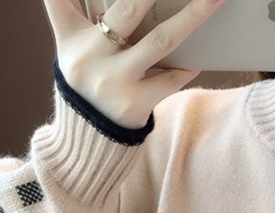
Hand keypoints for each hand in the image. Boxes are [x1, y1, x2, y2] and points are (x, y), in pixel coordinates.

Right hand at [41, 0, 230, 128]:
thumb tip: (112, 1)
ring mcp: (115, 81)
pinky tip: (201, 55)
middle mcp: (90, 56)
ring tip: (214, 0)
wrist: (89, 136)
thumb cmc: (88, 78)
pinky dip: (188, 65)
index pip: (60, 0)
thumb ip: (76, 13)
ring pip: (161, 41)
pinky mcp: (136, 103)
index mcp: (71, 35)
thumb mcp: (71, 46)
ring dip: (192, 17)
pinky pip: (172, 78)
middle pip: (129, 9)